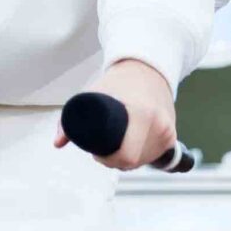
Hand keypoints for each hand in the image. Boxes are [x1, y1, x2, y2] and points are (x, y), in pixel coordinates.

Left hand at [53, 58, 178, 170]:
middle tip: (101, 149)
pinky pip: (154, 156)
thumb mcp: (92, 95)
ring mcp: (168, 131)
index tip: (96, 152)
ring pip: (144, 161)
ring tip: (115, 146)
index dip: (107, 159)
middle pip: (133, 162)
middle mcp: (160, 125)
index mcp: (143, 114)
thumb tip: (58, 142)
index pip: (126, 155)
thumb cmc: (117, 82)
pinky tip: (131, 149)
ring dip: (128, 161)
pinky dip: (141, 157)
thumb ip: (70, 120)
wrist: (146, 69)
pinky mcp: (172, 135)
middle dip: (114, 161)